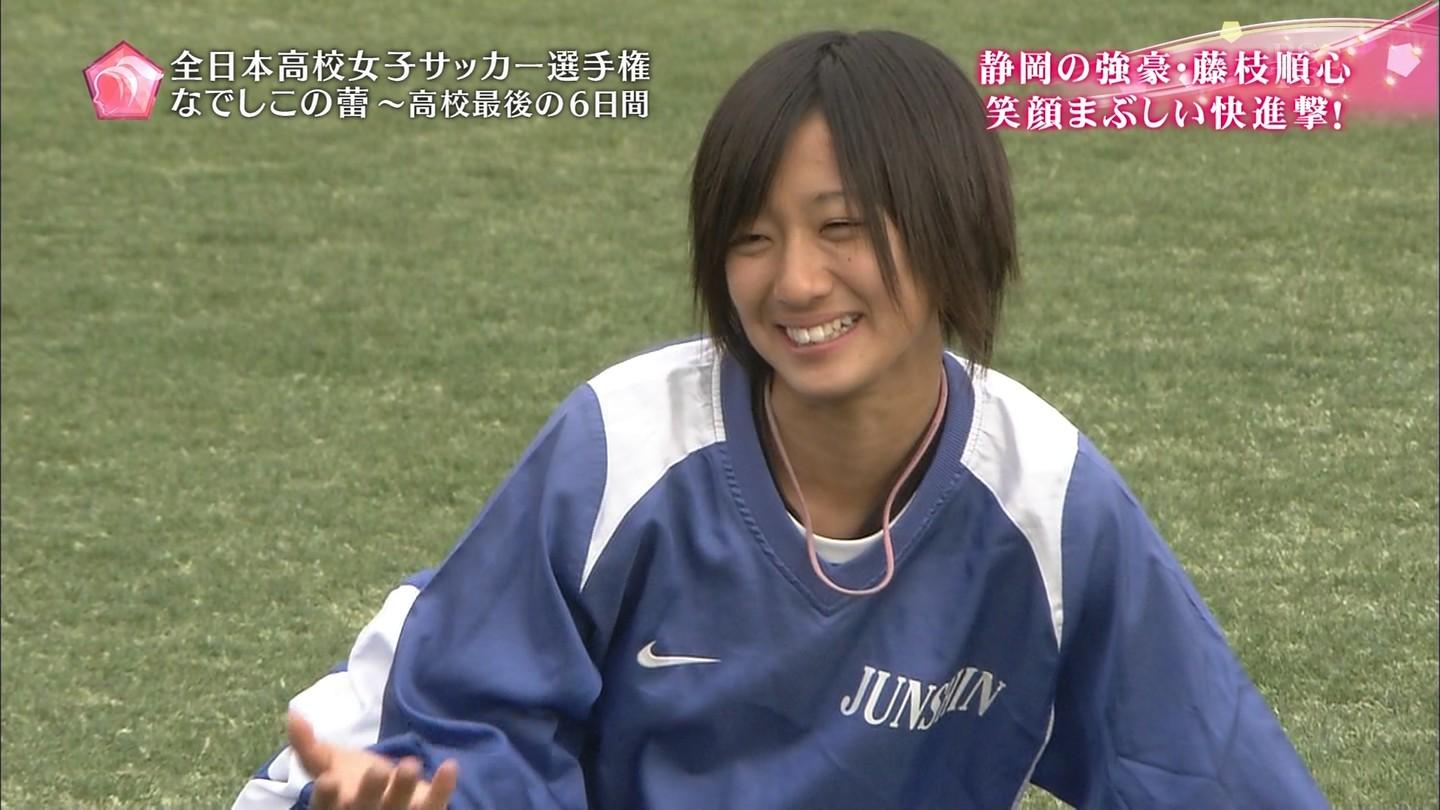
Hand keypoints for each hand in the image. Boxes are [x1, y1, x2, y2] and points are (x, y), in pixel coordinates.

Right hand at [287, 710, 459, 809]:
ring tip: (410, 764)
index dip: (327, 796)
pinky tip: (449, 766)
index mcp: (336, 807)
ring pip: (398, 809)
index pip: (327, 807)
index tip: (329, 780)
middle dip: (370, 792)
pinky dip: (442, 788)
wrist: (391, 798)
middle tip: (376, 770)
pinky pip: (434, 805)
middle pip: (364, 808)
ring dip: (403, 789)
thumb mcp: (328, 764)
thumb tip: (292, 713)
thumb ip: (307, 745)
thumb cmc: (354, 783)